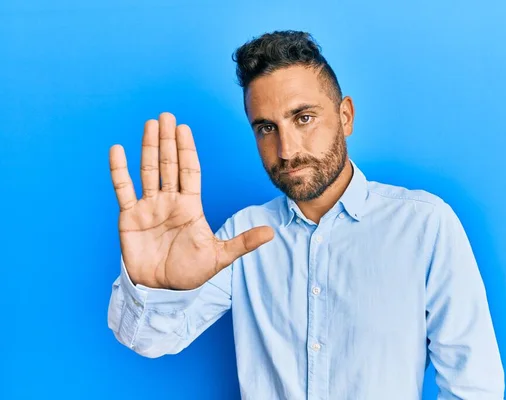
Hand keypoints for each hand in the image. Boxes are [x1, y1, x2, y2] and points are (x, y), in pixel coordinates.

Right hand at [109, 112, 273, 289]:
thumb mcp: (220, 257)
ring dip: (148, 148)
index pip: (189, 171)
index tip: (184, 128)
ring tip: (149, 125)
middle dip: (168, 140)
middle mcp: (169, 201)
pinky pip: (123, 189)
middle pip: (168, 164)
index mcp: (190, 205)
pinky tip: (117, 150)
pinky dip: (119, 170)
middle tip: (166, 116)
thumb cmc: (190, 272)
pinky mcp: (129, 217)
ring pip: (148, 171)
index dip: (187, 150)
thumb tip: (271, 233)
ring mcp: (149, 207)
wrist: (162, 291)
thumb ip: (243, 243)